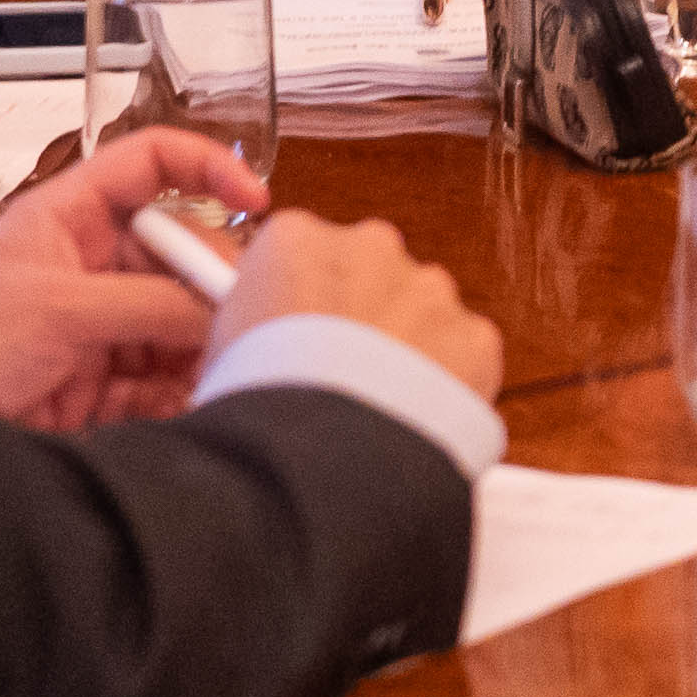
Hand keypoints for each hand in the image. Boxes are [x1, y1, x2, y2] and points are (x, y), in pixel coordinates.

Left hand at [0, 122, 264, 430]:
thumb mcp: (57, 308)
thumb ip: (146, 303)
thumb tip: (223, 308)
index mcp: (70, 217)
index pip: (150, 164)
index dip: (206, 168)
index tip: (255, 198)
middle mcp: (88, 264)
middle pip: (178, 254)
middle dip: (212, 284)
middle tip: (242, 318)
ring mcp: (93, 325)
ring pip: (175, 322)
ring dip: (202, 345)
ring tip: (226, 367)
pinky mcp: (94, 383)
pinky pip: (157, 380)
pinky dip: (181, 391)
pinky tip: (197, 402)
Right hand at [212, 210, 508, 409]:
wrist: (322, 454)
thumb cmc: (260, 406)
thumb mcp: (221, 355)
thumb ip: (256, 326)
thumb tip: (262, 347)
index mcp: (296, 241)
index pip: (303, 255)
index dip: (302, 304)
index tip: (298, 339)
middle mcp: (369, 247)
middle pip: (370, 275)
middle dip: (363, 319)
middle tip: (341, 376)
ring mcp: (429, 288)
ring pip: (423, 312)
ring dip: (409, 349)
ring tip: (378, 406)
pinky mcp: (475, 335)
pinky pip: (466, 354)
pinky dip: (452, 382)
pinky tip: (419, 417)